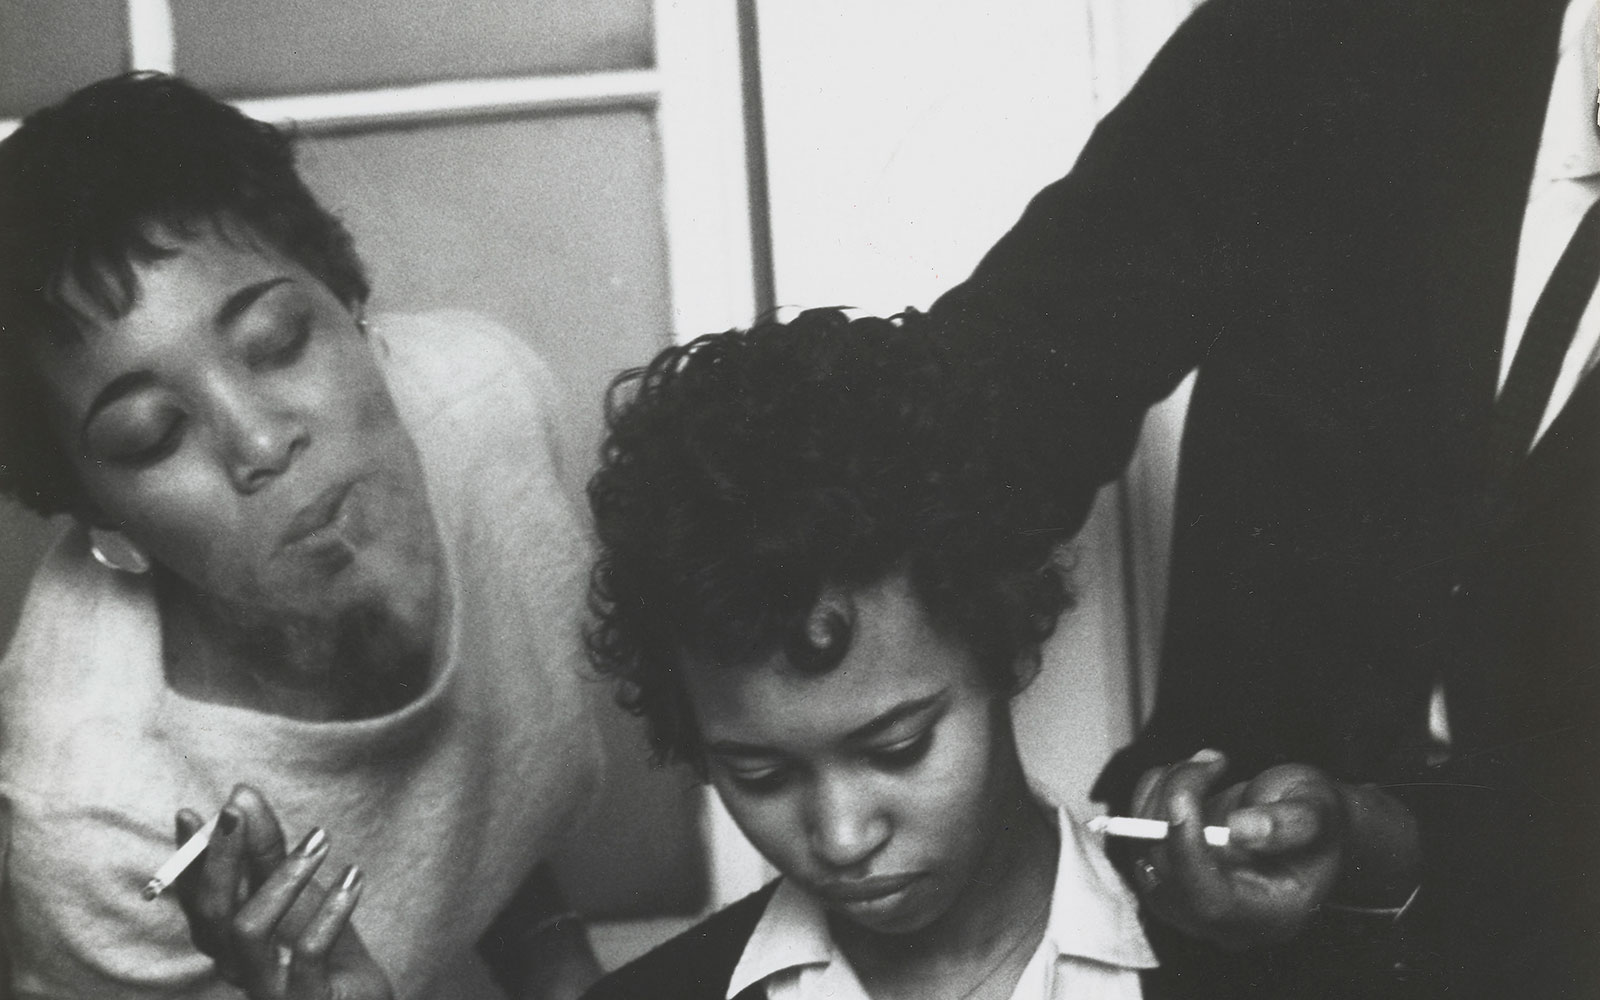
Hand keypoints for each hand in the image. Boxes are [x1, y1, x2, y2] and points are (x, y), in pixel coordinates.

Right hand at [173, 785, 393, 999]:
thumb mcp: (297, 892)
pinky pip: (307, 954)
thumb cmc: (322, 948)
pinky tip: (353, 879)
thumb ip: (267, 851)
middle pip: (211, 912)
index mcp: (227, 939)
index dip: (188, 858)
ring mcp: (266, 986)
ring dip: (281, 877)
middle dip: (220, 857)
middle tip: (238, 810)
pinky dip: (330, 911)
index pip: (196, 897)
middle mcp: (235, 964)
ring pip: (248, 930)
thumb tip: (241, 794)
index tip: (188, 813)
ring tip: (320, 838)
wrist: (360, 999)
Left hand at [1127, 749, 1414, 949]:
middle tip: (1211, 760)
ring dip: (1162, 792)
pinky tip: (1188, 773)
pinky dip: (1152, 794)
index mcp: (1270, 917)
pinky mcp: (1167, 873)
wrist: (1302, 820)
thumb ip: (1290, 824)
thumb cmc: (1317, 817)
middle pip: (1168, 872)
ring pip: (1143, 848)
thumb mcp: (1319, 810)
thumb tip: (1241, 831)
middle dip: (1174, 802)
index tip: (1182, 798)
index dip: (1186, 852)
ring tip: (1209, 762)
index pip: (1209, 901)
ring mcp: (1189, 899)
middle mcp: (1223, 920)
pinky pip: (1137, 834)